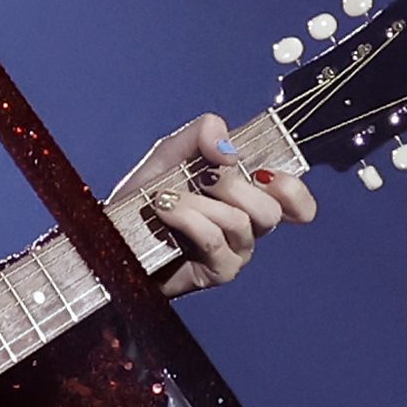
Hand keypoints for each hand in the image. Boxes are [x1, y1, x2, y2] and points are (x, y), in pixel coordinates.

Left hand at [116, 115, 316, 298]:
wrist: (111, 232)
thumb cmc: (146, 195)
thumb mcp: (172, 153)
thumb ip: (202, 135)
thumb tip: (229, 147)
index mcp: (247, 196)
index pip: (294, 201)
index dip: (293, 190)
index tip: (266, 175)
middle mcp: (248, 227)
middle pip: (270, 209)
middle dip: (234, 186)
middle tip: (201, 178)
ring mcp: (235, 252)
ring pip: (241, 223)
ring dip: (199, 203)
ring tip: (165, 197)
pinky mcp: (217, 272)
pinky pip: (215, 240)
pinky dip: (188, 219)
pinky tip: (164, 211)